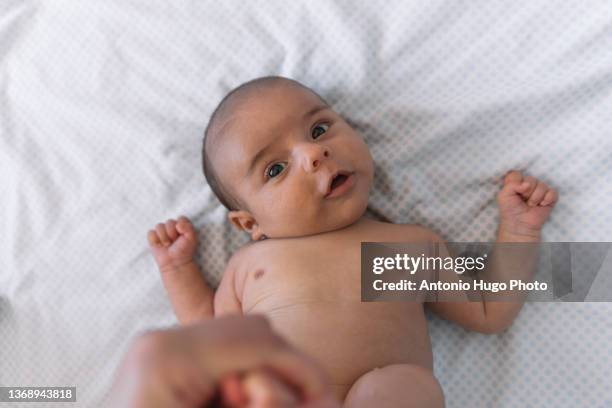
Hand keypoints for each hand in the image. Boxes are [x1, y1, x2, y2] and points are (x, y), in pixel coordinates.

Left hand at [109, 315, 338, 407]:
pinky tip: (236, 397)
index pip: (257, 341)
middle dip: (284, 365)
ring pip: (238, 336)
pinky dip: (240, 369)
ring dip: (263, 367)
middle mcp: (159, 340)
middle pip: (251, 329)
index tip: (325, 397)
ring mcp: (157, 345)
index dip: (301, 368)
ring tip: (256, 401)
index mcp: (167, 357)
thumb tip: (293, 390)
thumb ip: (260, 403)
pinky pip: (218, 350)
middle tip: (302, 402)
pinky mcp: (159, 356)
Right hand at [147, 216, 197, 271]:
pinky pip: (151, 233)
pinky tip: (160, 245)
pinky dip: (155, 240)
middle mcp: (172, 227)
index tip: (183, 236)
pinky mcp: (153, 238)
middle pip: (169, 222)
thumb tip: (177, 224)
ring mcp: (162, 232)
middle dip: (172, 233)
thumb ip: (188, 227)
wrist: (176, 263)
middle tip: (175, 242)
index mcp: (182, 225)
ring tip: (168, 245)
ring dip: (164, 237)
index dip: (181, 227)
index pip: (180, 218)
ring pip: (159, 226)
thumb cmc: (184, 251)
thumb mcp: (192, 238)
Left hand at [497, 170, 557, 237]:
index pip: (517, 174)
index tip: (515, 192)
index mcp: (516, 182)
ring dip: (536, 197)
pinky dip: (547, 199)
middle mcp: (528, 185)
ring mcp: (540, 191)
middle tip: (523, 201)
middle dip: (527, 192)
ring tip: (531, 205)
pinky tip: (541, 205)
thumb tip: (527, 183)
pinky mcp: (549, 198)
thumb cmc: (510, 210)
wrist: (520, 224)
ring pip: (542, 185)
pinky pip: (553, 192)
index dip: (516, 182)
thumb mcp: (503, 196)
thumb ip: (511, 185)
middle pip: (531, 179)